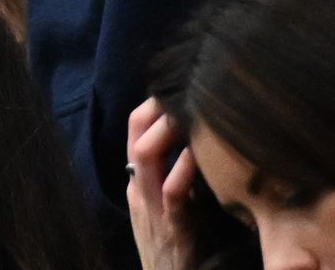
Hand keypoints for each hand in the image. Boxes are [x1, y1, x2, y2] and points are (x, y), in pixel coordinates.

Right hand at [128, 98, 199, 269]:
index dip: (153, 102)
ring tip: (189, 112)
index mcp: (139, 181)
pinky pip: (171, 192)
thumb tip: (199, 137)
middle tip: (184, 90)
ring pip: (145, 154)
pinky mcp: (170, 227)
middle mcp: (140, 188)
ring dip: (167, 129)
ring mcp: (151, 207)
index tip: (178, 88)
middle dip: (158, 107)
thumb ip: (177, 173)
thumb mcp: (172, 203)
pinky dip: (181, 170)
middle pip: (137, 133)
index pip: (135, 127)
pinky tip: (196, 155)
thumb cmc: (177, 246)